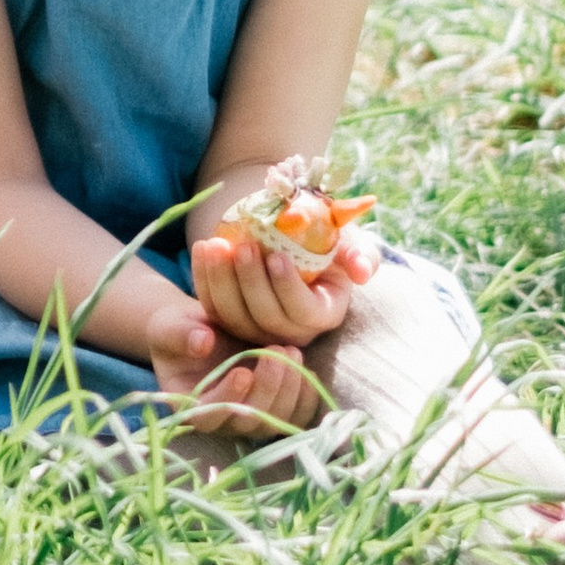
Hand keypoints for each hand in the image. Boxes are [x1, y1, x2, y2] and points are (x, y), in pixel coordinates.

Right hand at [146, 291, 328, 435]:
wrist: (203, 331)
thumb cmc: (181, 330)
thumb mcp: (172, 326)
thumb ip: (182, 335)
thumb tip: (202, 342)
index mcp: (189, 405)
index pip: (207, 416)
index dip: (227, 399)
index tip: (242, 372)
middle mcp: (221, 421)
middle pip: (248, 422)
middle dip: (267, 387)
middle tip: (276, 350)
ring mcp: (249, 421)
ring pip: (275, 422)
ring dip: (289, 391)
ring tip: (292, 352)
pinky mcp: (272, 413)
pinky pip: (295, 417)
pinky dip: (306, 398)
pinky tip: (307, 370)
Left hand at [190, 221, 374, 353]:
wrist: (289, 234)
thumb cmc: (325, 238)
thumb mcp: (348, 241)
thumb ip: (360, 254)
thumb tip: (361, 270)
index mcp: (324, 313)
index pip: (304, 311)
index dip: (288, 286)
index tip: (277, 255)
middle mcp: (292, 330)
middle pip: (267, 317)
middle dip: (252, 281)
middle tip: (243, 246)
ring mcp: (259, 328)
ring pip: (235, 316)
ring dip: (222, 280)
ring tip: (217, 245)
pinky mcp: (231, 318)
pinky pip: (213, 306)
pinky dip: (204, 279)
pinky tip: (203, 248)